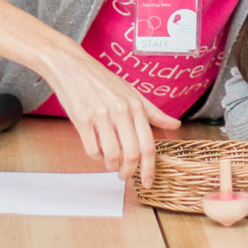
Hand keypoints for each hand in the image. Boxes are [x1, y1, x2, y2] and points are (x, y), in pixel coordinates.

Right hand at [41, 50, 178, 186]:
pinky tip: (96, 151)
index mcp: (136, 105)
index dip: (149, 168)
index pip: (148, 145)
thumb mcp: (132, 92)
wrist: (72, 66)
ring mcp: (100, 115)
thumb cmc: (103, 80)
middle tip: (124, 176)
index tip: (148, 182)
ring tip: (110, 163)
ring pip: (111, 155)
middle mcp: (121, 111)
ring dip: (111, 165)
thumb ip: (153, 112)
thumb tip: (175, 125)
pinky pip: (92, 149)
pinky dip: (96, 157)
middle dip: (129, 172)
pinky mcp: (82, 119)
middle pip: (131, 154)